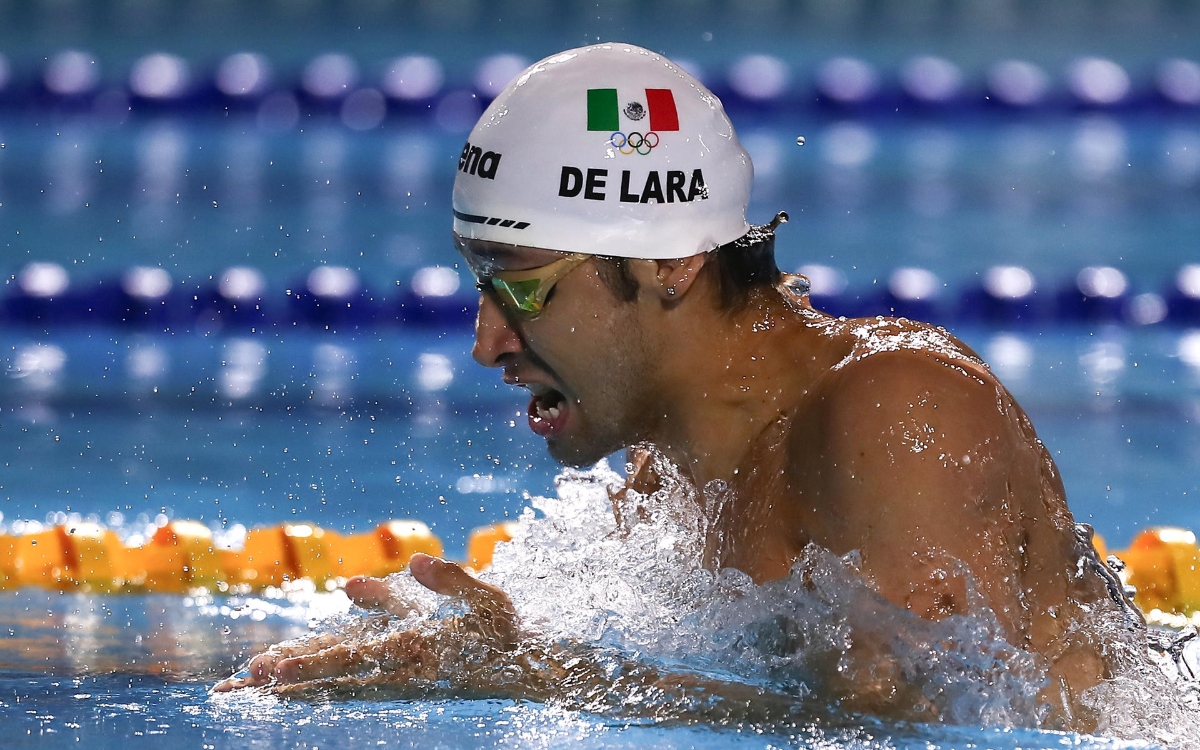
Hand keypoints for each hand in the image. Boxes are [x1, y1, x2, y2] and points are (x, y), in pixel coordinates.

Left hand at [212, 553, 518, 691]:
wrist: (525, 671)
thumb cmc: (505, 629)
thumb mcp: (488, 599)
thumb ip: (450, 581)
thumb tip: (414, 561)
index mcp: (418, 649)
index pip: (355, 657)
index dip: (312, 663)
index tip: (273, 669)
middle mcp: (401, 671)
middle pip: (335, 675)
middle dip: (288, 678)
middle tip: (242, 682)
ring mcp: (398, 679)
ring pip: (336, 681)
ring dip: (293, 684)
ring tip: (246, 686)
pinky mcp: (399, 679)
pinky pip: (349, 681)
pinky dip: (316, 682)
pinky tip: (286, 685)